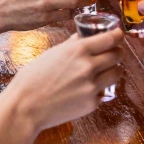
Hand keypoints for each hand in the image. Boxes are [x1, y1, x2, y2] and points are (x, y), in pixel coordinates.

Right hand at [0, 30, 123, 130]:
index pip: (111, 38)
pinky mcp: (92, 103)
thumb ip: (71, 45)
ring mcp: (92, 86)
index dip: (117, 35)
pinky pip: (104, 92)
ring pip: (116, 73)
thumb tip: (82, 38)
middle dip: (116, 52)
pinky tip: (86, 89)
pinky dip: (99, 89)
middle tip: (112, 53)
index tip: (118, 35)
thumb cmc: (32, 79)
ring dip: (113, 70)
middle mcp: (89, 66)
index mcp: (78, 50)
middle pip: (118, 55)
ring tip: (103, 71)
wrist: (25, 107)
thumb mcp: (51, 54)